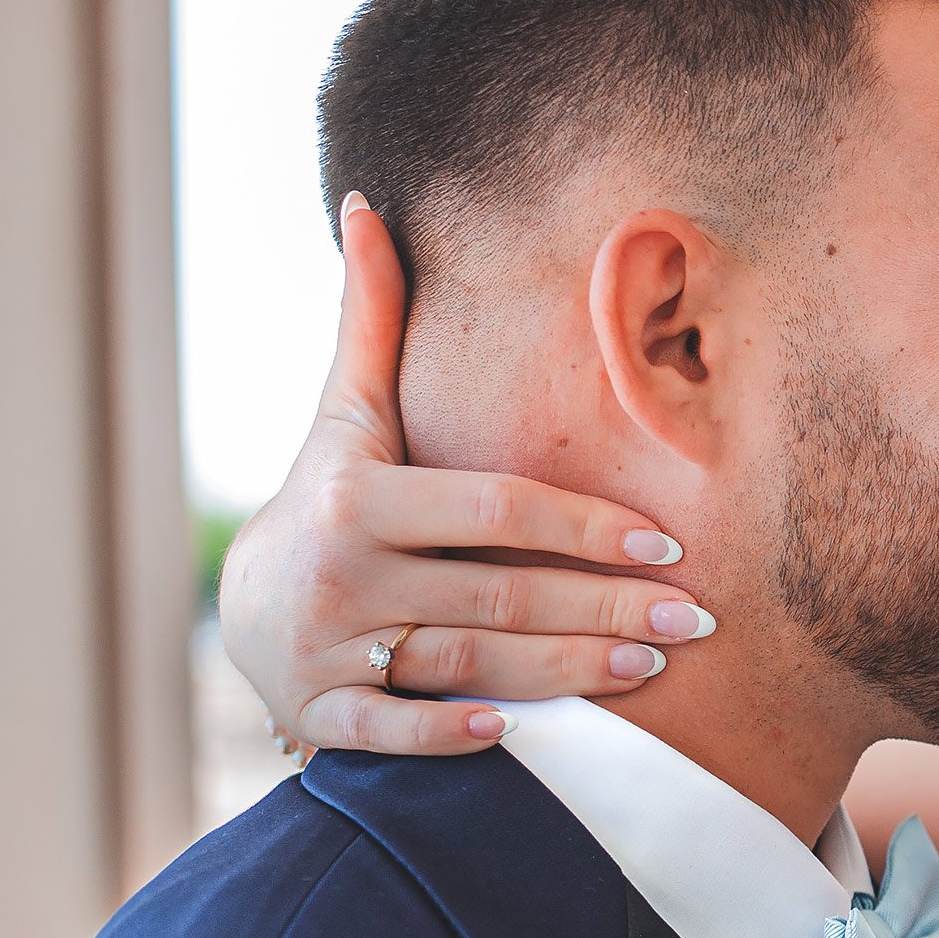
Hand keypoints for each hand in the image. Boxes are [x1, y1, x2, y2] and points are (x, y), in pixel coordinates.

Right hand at [218, 193, 717, 754]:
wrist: (242, 609)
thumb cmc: (329, 496)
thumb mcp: (347, 415)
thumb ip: (370, 320)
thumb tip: (368, 203)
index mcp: (360, 499)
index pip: (497, 508)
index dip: (585, 524)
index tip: (669, 542)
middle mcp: (342, 574)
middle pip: (502, 594)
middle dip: (606, 608)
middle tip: (696, 620)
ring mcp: (329, 650)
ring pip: (470, 664)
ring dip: (567, 671)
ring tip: (651, 667)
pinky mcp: (320, 716)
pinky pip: (392, 732)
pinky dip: (448, 734)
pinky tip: (518, 729)